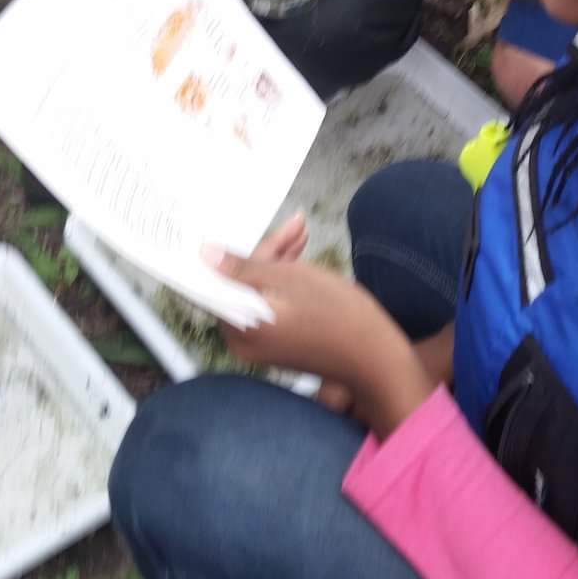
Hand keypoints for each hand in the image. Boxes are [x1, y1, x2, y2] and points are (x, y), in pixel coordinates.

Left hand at [203, 247, 436, 437]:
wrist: (374, 356)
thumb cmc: (335, 314)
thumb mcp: (290, 279)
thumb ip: (244, 267)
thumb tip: (203, 254)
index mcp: (239, 327)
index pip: (225, 278)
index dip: (237, 249)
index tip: (245, 222)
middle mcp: (243, 341)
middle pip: (244, 284)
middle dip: (268, 252)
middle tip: (294, 225)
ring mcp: (261, 346)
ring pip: (260, 291)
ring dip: (279, 262)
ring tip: (301, 233)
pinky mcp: (279, 344)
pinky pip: (272, 305)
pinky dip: (285, 282)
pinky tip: (301, 258)